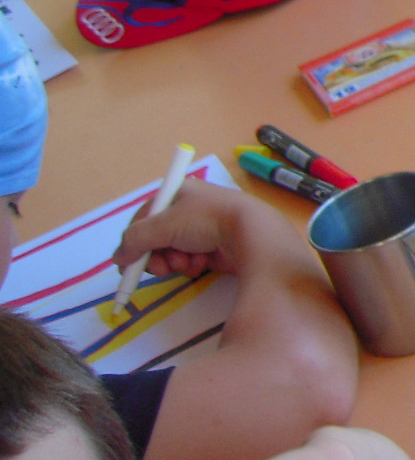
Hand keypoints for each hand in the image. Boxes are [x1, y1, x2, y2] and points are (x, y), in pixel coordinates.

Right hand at [113, 180, 248, 282]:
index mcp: (177, 192)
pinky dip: (191, 264)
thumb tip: (119, 256)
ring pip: (171, 252)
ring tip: (186, 262)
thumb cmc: (205, 220)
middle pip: (156, 238)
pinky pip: (189, 259)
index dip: (134, 240)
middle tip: (161, 268)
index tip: (129, 261)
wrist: (250, 233)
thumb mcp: (163, 225)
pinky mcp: (212, 247)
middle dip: (156, 255)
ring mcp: (202, 228)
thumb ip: (135, 240)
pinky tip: (201, 264)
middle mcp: (189, 208)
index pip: (143, 217)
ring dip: (173, 261)